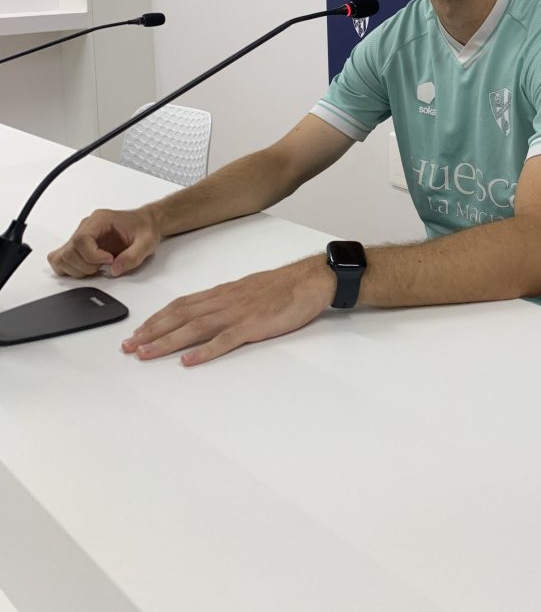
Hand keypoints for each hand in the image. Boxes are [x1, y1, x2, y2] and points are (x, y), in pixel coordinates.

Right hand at [48, 207, 161, 278]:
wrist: (145, 224)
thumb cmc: (144, 228)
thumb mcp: (147, 242)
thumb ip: (133, 256)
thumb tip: (114, 270)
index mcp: (100, 220)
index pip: (81, 239)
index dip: (92, 255)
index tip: (109, 260)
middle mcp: (86, 227)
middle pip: (69, 250)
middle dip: (86, 265)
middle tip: (105, 266)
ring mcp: (81, 237)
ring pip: (61, 257)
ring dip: (78, 269)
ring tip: (98, 267)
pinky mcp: (79, 248)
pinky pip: (61, 260)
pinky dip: (70, 270)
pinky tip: (89, 268)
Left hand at [121, 256, 335, 365]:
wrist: (310, 280)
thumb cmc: (284, 286)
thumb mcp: (249, 290)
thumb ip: (228, 301)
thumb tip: (208, 313)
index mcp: (223, 293)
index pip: (182, 304)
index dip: (157, 318)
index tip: (138, 331)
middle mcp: (225, 301)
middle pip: (180, 316)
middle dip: (151, 332)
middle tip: (129, 346)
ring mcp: (238, 313)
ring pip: (195, 328)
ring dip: (167, 342)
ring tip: (146, 353)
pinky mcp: (254, 326)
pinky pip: (225, 340)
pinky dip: (204, 351)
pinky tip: (189, 362)